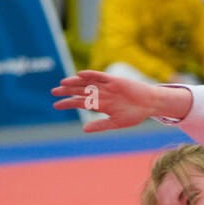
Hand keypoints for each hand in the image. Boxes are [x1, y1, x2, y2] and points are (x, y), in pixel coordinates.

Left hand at [51, 70, 167, 132]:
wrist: (150, 104)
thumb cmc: (135, 114)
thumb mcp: (116, 123)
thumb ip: (100, 125)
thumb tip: (84, 129)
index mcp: (101, 104)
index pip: (80, 102)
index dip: (68, 103)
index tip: (56, 105)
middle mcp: (101, 94)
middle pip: (80, 90)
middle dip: (67, 91)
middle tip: (53, 92)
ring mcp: (107, 86)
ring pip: (87, 83)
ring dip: (75, 82)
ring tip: (62, 83)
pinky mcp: (114, 80)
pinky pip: (100, 76)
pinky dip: (90, 75)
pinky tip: (80, 75)